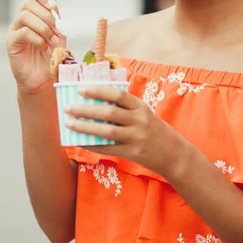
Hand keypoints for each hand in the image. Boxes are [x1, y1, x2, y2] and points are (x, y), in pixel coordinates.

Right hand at [7, 0, 65, 93]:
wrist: (45, 78)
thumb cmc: (52, 54)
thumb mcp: (59, 31)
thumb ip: (55, 12)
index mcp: (34, 13)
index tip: (54, 7)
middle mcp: (22, 19)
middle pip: (29, 3)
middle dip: (47, 16)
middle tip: (57, 31)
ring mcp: (15, 30)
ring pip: (25, 16)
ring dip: (44, 28)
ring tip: (52, 41)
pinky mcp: (11, 43)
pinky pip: (23, 32)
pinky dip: (37, 39)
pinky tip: (44, 47)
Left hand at [64, 85, 187, 177]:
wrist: (173, 153)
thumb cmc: (154, 130)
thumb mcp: (144, 114)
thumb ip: (125, 109)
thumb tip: (95, 104)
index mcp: (141, 107)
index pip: (118, 95)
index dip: (98, 91)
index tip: (81, 89)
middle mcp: (139, 120)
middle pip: (109, 113)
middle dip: (86, 109)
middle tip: (68, 107)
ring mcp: (136, 137)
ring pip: (107, 131)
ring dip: (86, 127)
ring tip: (69, 124)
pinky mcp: (133, 153)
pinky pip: (108, 148)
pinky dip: (93, 145)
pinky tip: (80, 142)